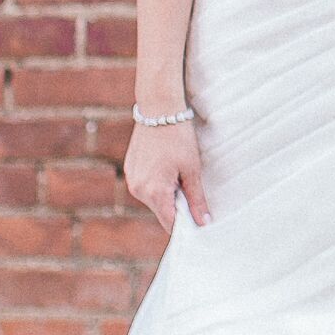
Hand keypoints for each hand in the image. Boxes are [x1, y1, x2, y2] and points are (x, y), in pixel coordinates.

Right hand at [123, 115, 209, 231]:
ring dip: (167, 193)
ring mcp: (131, 180)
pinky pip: (146, 187)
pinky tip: (165, 164)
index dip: (185, 225)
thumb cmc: (179, 138)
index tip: (198, 220)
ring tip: (176, 169)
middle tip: (189, 182)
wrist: (159, 110)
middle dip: (177, 205)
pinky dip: (157, 183)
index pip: (170, 223)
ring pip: (154, 199)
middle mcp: (138, 189)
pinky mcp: (130, 171)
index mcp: (154, 192)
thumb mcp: (192, 170)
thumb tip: (204, 223)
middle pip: (162, 211)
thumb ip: (197, 200)